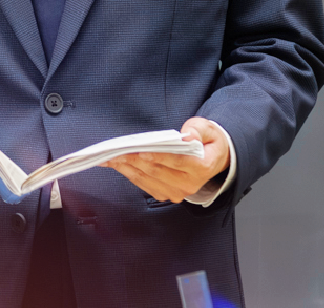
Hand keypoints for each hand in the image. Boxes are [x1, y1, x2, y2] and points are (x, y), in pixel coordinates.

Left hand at [101, 117, 229, 202]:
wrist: (212, 160)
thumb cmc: (207, 142)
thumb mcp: (209, 129)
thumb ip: (198, 130)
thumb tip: (187, 136)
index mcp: (202, 167)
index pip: (178, 162)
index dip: (159, 157)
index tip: (142, 151)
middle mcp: (189, 184)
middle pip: (157, 171)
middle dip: (135, 160)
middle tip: (118, 150)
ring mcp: (177, 192)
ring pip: (147, 179)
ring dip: (127, 167)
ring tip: (112, 156)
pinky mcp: (166, 194)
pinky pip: (144, 184)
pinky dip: (129, 173)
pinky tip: (117, 164)